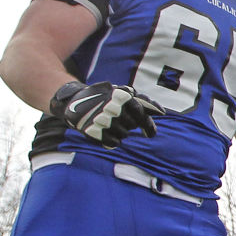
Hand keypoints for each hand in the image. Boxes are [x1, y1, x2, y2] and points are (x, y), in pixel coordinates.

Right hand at [48, 81, 164, 146]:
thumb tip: (162, 112)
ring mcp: (103, 120)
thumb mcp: (122, 92)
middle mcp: (113, 108)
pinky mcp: (94, 131)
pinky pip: (113, 142)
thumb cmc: (104, 97)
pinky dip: (112, 140)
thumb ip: (143, 101)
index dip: (148, 126)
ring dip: (120, 132)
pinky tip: (105, 132)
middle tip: (121, 121)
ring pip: (124, 135)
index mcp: (122, 96)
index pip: (142, 114)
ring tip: (110, 124)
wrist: (73, 101)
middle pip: (132, 125)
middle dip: (130, 125)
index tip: (151, 134)